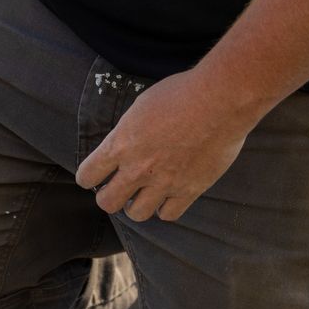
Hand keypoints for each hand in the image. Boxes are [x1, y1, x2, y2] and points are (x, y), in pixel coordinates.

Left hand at [76, 70, 254, 222]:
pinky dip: (165, 208)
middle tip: (118, 188)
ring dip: (137, 206)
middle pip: (107, 202)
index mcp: (121, 144)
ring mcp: (164, 182)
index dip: (88, 176)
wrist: (219, 101)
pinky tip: (168, 197)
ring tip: (143, 195)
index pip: (88, 174)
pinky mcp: (189, 190)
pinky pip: (169, 214)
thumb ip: (128, 131)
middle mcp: (138, 168)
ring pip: (137, 214)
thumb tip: (124, 143)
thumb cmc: (181, 93)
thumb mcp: (141, 106)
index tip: (93, 176)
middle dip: (108, 197)